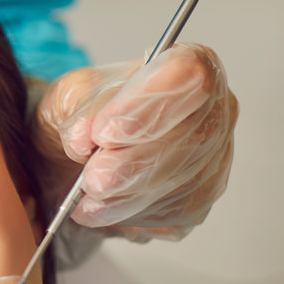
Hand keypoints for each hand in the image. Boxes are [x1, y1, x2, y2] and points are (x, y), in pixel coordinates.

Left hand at [34, 43, 237, 242]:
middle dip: (131, 165)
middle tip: (91, 177)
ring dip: (123, 196)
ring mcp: (212, 160)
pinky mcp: (199, 201)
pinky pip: (169, 214)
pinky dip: (127, 215)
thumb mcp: (70, 95)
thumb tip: (83, 137)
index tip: (105, 131)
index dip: (148, 106)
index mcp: (187, 67)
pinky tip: (102, 205)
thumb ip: (78, 108)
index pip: (189, 77)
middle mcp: (213, 112)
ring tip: (86, 192)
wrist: (80, 154)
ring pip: (177, 184)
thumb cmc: (86, 113)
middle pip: (189, 140)